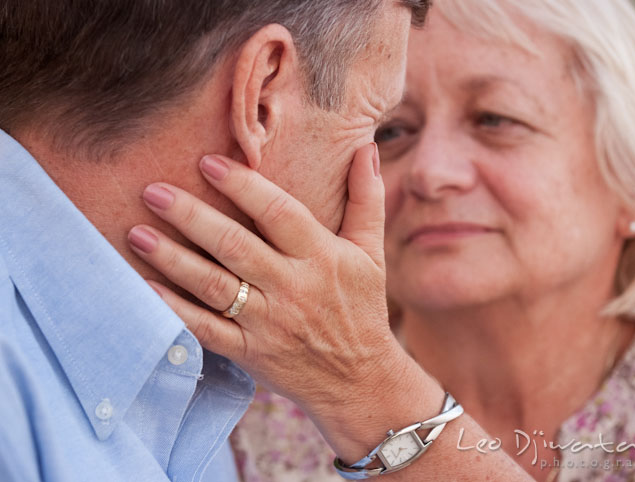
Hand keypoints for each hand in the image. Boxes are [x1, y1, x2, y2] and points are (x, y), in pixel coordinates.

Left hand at [128, 143, 404, 415]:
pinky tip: (144, 288)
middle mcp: (292, 287)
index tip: (207, 162)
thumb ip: (365, 199)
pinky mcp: (250, 352)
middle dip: (191, 215)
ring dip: (172, 258)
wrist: (360, 380)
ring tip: (136, 232)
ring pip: (213, 285)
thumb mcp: (371, 252)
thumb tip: (365, 147)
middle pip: (235, 245)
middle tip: (152, 191)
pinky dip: (174, 310)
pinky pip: (206, 329)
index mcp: (321, 257)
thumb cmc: (362, 308)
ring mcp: (268, 323)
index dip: (242, 186)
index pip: (278, 212)